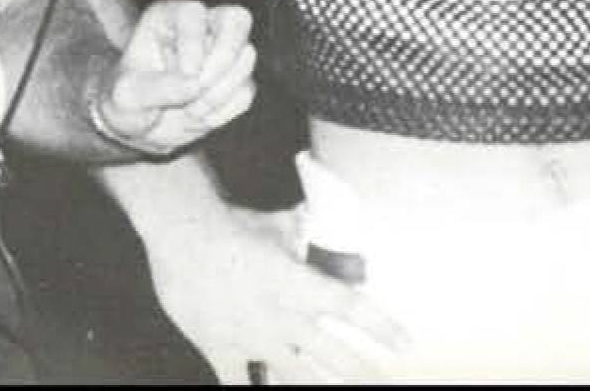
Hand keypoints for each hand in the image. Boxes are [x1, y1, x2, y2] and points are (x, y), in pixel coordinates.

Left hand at [91, 0, 256, 156]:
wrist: (140, 129)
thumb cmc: (126, 102)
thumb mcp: (125, 97)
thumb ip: (155, 88)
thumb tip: (192, 84)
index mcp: (167, 18)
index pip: (193, 13)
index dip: (194, 43)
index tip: (186, 75)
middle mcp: (199, 27)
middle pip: (236, 19)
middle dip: (225, 58)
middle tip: (201, 87)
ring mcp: (221, 52)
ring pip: (246, 57)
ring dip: (219, 92)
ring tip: (190, 109)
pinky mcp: (234, 79)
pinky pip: (246, 91)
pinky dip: (225, 110)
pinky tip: (201, 115)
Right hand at [146, 201, 406, 382]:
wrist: (184, 236)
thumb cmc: (232, 225)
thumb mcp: (275, 225)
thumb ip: (300, 227)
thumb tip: (314, 217)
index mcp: (302, 285)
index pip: (353, 309)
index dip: (382, 328)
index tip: (405, 343)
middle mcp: (285, 318)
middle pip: (334, 356)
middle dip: (361, 372)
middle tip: (383, 383)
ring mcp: (255, 339)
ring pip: (297, 378)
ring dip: (319, 388)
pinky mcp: (223, 350)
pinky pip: (241, 385)